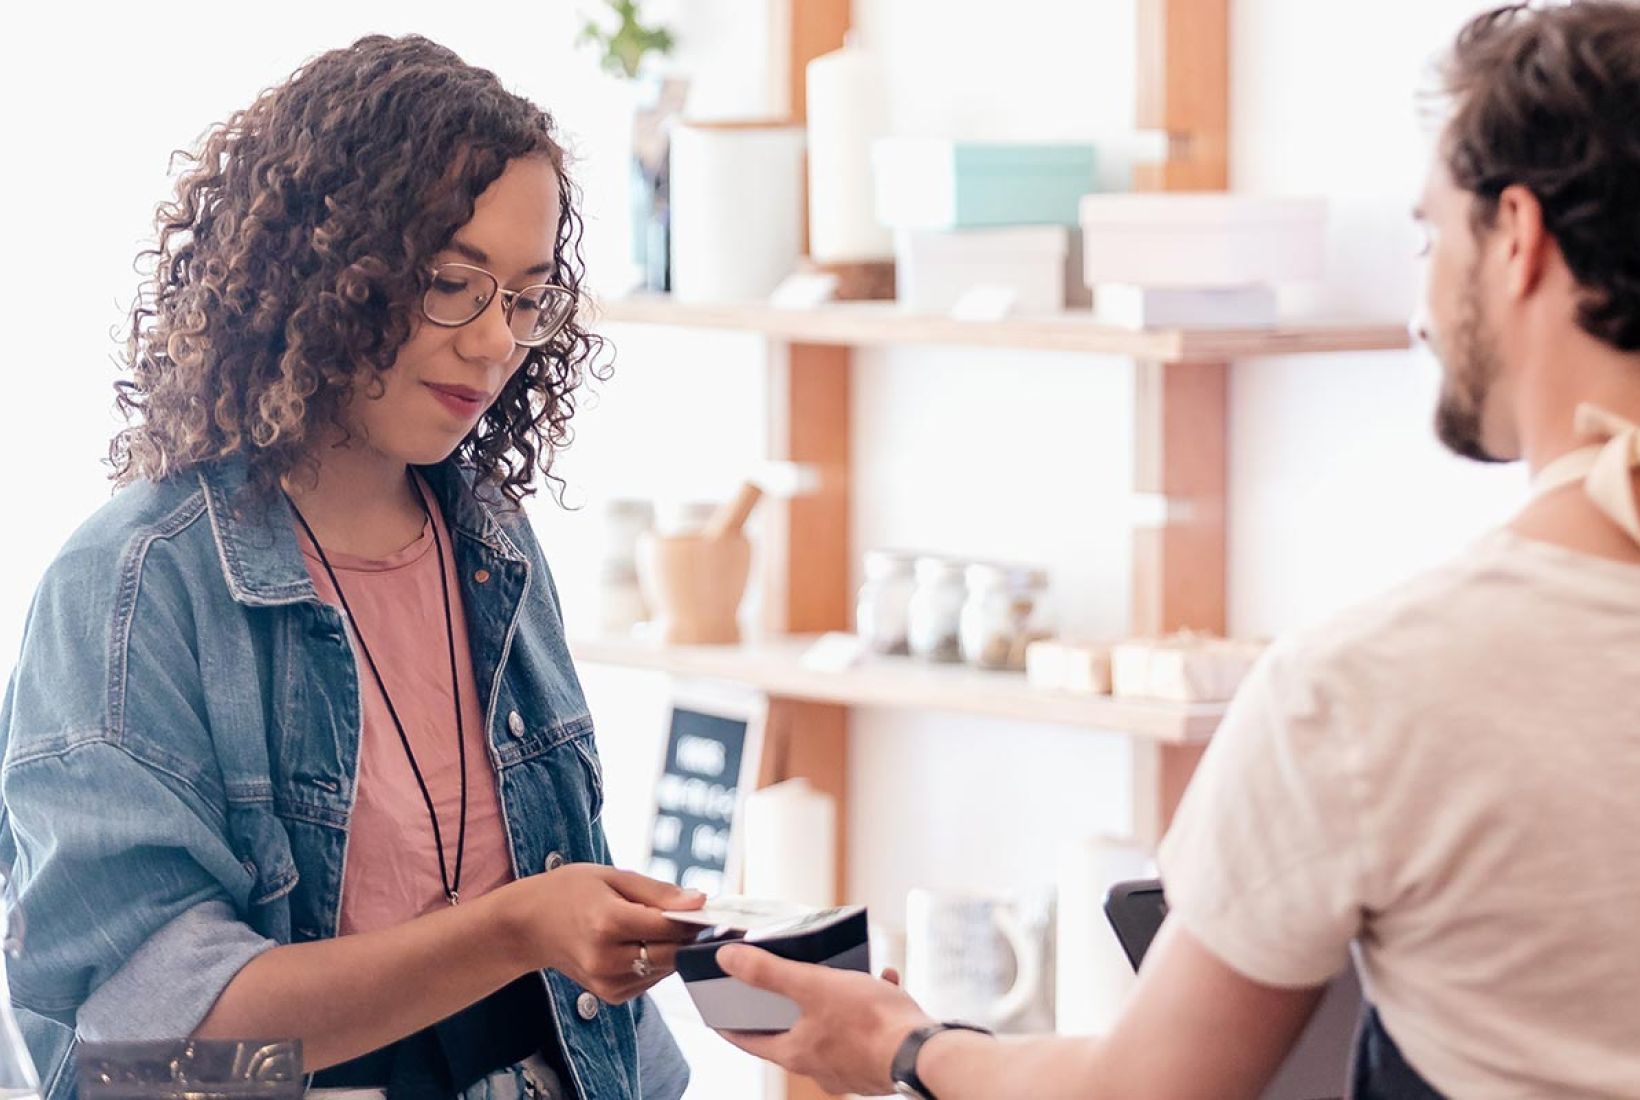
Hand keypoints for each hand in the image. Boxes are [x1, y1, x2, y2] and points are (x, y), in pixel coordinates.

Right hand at [504, 864, 703, 1003]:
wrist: (528, 926)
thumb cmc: (569, 892)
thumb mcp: (612, 876)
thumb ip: (659, 892)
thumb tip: (700, 901)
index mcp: (607, 923)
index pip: (670, 926)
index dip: (691, 915)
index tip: (700, 904)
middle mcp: (607, 958)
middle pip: (672, 952)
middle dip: (684, 933)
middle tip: (679, 912)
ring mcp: (607, 982)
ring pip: (665, 968)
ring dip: (669, 948)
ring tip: (647, 924)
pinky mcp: (610, 996)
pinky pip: (651, 979)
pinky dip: (654, 962)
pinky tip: (635, 943)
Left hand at [714, 944, 934, 1095]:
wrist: (923, 1052)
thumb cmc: (869, 1022)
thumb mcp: (815, 985)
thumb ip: (769, 972)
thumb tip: (726, 959)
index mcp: (796, 1052)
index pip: (749, 1041)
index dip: (731, 1025)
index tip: (718, 1014)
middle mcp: (818, 1067)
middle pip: (791, 1033)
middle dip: (791, 1004)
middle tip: (788, 981)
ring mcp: (848, 1068)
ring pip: (832, 1028)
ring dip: (837, 999)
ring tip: (848, 975)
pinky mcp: (876, 1063)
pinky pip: (865, 1030)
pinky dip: (870, 1006)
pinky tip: (884, 983)